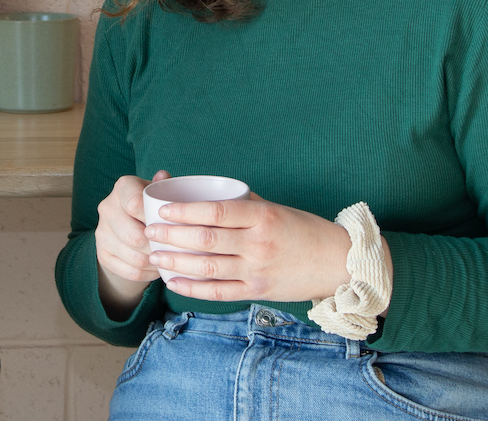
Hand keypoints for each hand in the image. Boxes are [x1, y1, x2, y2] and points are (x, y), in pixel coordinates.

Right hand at [95, 170, 170, 318]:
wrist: (129, 227)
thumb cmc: (152, 205)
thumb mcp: (159, 193)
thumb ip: (165, 186)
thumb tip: (163, 176)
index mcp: (123, 187)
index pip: (135, 203)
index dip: (155, 218)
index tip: (171, 226)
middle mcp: (107, 207)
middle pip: (134, 236)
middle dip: (158, 247)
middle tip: (174, 251)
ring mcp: (102, 233)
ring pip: (134, 257)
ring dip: (155, 263)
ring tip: (169, 261)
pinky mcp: (102, 254)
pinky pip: (129, 271)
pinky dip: (147, 273)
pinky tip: (158, 269)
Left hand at [145, 195, 386, 302]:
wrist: (336, 263)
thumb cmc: (303, 230)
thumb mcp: (275, 209)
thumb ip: (243, 204)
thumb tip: (205, 195)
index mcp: (262, 217)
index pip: (215, 212)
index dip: (185, 210)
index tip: (163, 209)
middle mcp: (258, 245)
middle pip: (205, 240)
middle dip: (172, 236)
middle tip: (150, 232)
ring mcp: (257, 271)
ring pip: (208, 268)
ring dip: (176, 263)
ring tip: (155, 257)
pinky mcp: (257, 292)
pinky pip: (218, 293)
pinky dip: (193, 289)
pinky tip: (174, 282)